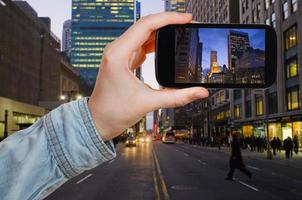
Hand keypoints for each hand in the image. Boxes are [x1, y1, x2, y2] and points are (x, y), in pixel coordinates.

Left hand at [88, 12, 208, 140]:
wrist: (99, 120)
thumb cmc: (113, 111)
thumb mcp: (149, 103)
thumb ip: (178, 97)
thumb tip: (200, 91)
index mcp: (118, 55)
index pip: (146, 25)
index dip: (168, 19)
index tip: (186, 19)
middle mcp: (116, 50)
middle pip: (145, 26)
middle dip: (168, 23)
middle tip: (187, 24)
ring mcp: (119, 54)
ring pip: (143, 34)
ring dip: (162, 32)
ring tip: (180, 32)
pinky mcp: (123, 60)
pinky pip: (141, 45)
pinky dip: (155, 42)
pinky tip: (167, 45)